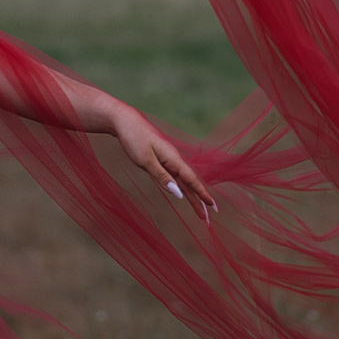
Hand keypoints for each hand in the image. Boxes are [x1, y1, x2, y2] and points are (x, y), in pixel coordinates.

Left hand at [107, 105, 218, 219]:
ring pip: (183, 181)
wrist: (125, 121)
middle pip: (190, 183)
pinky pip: (176, 176)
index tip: (212, 207)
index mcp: (173, 159)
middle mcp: (174, 159)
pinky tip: (186, 193)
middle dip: (199, 200)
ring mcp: (168, 159)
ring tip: (200, 209)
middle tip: (207, 217)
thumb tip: (178, 193)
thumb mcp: (146, 160)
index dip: (202, 194)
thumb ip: (162, 177)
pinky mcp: (162, 159)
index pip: (191, 180)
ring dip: (192, 195)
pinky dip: (183, 187)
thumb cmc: (134, 139)